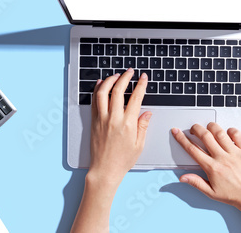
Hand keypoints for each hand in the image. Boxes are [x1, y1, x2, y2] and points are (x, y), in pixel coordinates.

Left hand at [88, 69, 151, 185]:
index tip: (143, 78)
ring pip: (103, 93)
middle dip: (125, 77)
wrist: (105, 170)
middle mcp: (113, 119)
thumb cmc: (122, 160)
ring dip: (110, 81)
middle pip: (118, 91)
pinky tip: (100, 84)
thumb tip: (146, 113)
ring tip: (116, 75)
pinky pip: (94, 102)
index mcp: (128, 124)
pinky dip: (97, 91)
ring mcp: (101, 119)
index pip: (136, 98)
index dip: (140, 85)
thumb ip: (143, 126)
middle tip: (130, 72)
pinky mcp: (94, 122)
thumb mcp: (139, 144)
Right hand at [172, 123, 240, 232]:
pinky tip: (227, 133)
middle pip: (205, 136)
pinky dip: (230, 130)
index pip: (193, 149)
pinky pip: (237, 134)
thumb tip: (182, 177)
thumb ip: (196, 182)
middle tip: (194, 128)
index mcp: (212, 168)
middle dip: (196, 129)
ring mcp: (235, 153)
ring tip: (209, 127)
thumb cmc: (233, 195)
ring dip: (211, 127)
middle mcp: (223, 158)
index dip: (182, 139)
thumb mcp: (211, 192)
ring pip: (220, 133)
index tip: (177, 132)